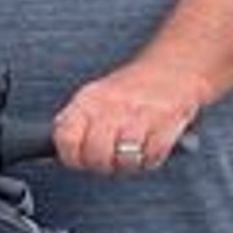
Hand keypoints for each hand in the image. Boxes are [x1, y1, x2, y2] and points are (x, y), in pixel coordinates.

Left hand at [55, 58, 203, 175]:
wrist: (174, 67)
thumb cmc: (132, 88)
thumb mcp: (95, 96)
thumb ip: (74, 121)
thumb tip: (58, 148)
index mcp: (89, 99)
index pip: (65, 137)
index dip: (71, 157)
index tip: (79, 158)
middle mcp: (112, 105)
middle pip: (95, 154)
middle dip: (103, 165)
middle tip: (109, 159)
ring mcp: (140, 113)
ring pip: (124, 159)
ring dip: (128, 164)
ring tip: (131, 153)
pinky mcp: (167, 122)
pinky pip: (152, 156)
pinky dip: (151, 159)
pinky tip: (149, 146)